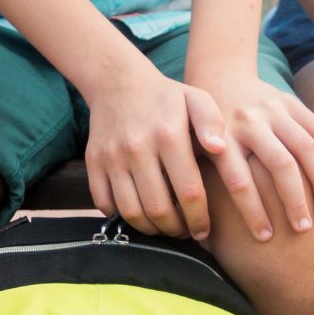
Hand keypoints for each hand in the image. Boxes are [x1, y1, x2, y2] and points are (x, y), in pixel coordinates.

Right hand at [83, 65, 224, 240]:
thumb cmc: (167, 97)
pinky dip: (120, 216)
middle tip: (185, 232)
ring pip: (130, 211)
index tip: (204, 230)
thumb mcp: (197, 99)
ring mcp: (112, 156)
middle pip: (158, 208)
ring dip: (150, 229)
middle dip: (175, 229)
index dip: (198, 218)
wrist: (118, 82)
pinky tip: (138, 213)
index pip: (188, 191)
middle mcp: (137, 147)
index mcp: (168, 135)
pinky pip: (104, 203)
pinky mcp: (93, 162)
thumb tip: (220, 148)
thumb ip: (212, 122)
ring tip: (164, 227)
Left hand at [188, 69, 313, 241]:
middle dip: (294, 201)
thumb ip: (202, 183)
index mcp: (221, 141)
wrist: (219, 78)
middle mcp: (248, 123)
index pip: (239, 182)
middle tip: (302, 230)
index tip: (265, 238)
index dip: (254, 213)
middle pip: (279, 166)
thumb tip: (200, 233)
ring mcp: (272, 110)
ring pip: (305, 148)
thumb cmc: (206, 133)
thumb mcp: (196, 152)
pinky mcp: (290, 102)